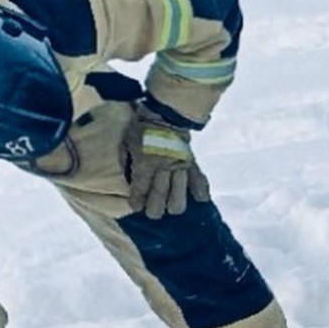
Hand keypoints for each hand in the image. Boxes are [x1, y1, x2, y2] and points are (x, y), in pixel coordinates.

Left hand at [123, 102, 209, 218]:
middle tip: (153, 213)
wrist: (166, 113)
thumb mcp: (127, 144)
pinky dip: (201, 189)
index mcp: (145, 161)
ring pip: (180, 192)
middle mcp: (163, 166)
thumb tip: (131, 181)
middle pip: (160, 194)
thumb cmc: (141, 129)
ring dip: (175, 203)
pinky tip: (201, 200)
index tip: (136, 206)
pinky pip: (199, 177)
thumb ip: (128, 163)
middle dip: (155, 208)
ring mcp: (179, 165)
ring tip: (172, 209)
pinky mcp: (191, 162)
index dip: (137, 199)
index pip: (140, 187)